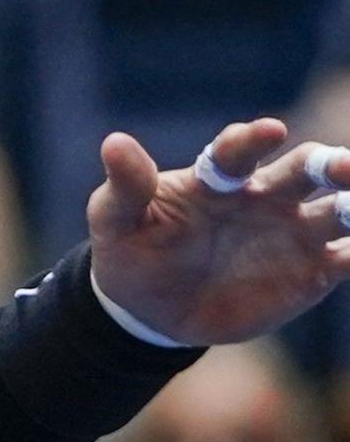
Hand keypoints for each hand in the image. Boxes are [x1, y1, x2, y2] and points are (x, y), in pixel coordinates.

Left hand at [88, 119, 349, 344]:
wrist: (150, 310)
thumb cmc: (133, 252)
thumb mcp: (116, 221)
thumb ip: (126, 186)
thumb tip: (115, 142)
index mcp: (219, 178)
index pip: (239, 151)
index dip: (252, 139)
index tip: (269, 131)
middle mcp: (265, 197)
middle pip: (307, 169)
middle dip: (331, 164)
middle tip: (346, 167)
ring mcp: (293, 233)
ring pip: (339, 210)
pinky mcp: (312, 272)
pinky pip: (347, 260)